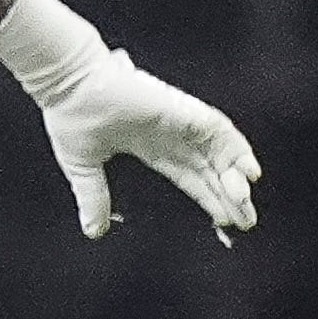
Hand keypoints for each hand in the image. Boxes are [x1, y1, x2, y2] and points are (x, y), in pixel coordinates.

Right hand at [26, 46, 260, 237]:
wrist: (68, 86)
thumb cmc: (70, 116)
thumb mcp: (83, 168)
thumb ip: (93, 198)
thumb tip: (93, 231)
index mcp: (148, 145)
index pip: (188, 176)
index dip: (207, 197)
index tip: (223, 220)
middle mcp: (170, 135)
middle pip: (209, 170)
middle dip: (228, 196)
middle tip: (245, 221)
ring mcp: (180, 122)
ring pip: (220, 154)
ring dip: (234, 179)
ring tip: (243, 206)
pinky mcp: (185, 112)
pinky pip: (222, 132)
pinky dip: (239, 151)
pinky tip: (249, 173)